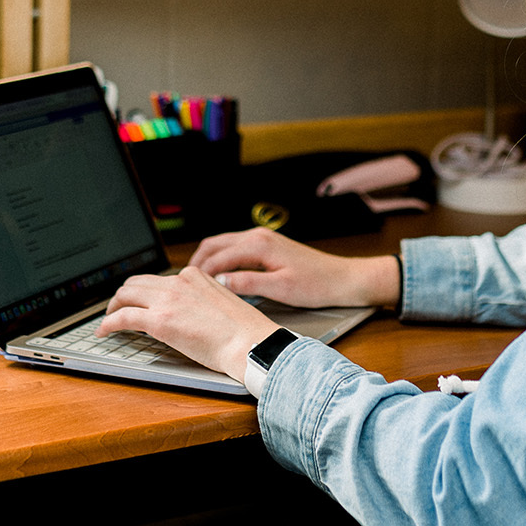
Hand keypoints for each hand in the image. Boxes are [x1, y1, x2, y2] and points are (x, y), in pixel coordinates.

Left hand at [99, 267, 280, 378]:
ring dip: (113, 307)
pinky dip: (108, 323)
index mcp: (194, 276)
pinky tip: (103, 331)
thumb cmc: (243, 332)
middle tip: (117, 309)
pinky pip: (123, 317)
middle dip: (123, 296)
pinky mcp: (159, 320)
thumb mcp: (220, 302)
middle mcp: (178, 282)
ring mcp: (167, 299)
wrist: (249, 342)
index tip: (138, 301)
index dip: (144, 291)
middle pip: (136, 282)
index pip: (158, 279)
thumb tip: (184, 313)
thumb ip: (199, 301)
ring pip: (125, 295)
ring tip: (108, 320)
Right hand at [188, 228, 399, 309]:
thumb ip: (248, 284)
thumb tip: (221, 282)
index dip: (200, 273)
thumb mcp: (280, 289)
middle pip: (214, 244)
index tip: (185, 289)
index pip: (218, 256)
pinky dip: (221, 258)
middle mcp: (258, 236)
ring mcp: (262, 238)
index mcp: (259, 244)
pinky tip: (218, 275)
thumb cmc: (316, 285)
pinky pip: (234, 247)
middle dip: (197, 262)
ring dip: (208, 259)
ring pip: (223, 244)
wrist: (343, 279)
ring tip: (195, 280)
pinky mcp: (267, 245)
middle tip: (182, 283)